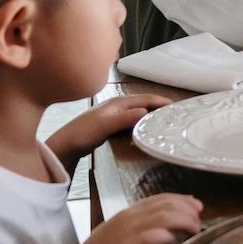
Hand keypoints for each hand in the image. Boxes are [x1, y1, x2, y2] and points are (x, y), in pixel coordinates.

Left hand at [46, 94, 170, 171]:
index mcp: (118, 103)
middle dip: (160, 107)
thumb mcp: (104, 126)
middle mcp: (118, 106)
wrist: (64, 145)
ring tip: (166, 123)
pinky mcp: (112, 125)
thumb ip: (124, 119)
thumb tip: (146, 112)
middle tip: (176, 116)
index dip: (162, 101)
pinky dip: (143, 124)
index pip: (145, 98)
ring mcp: (114, 115)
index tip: (178, 107)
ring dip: (152, 116)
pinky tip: (146, 132)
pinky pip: (133, 121)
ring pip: (139, 113)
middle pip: (144, 104)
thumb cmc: (83, 134)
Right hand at [62, 194, 202, 243]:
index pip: (160, 199)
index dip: (182, 200)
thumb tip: (166, 231)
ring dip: (184, 221)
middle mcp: (129, 218)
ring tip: (195, 230)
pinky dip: (167, 236)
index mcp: (127, 214)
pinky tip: (175, 241)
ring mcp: (128, 232)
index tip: (197, 207)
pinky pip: (153, 236)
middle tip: (199, 221)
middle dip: (188, 210)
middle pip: (166, 204)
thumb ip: (140, 231)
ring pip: (164, 216)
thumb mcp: (120, 240)